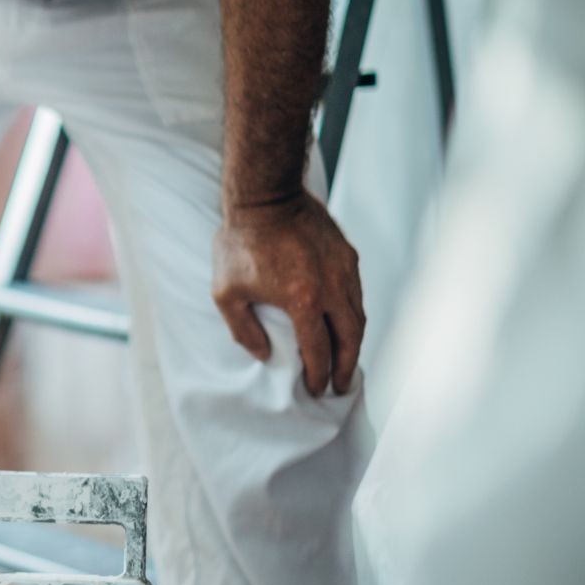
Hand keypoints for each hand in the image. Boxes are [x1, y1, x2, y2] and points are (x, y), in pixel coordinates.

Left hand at [212, 192, 364, 395]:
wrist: (266, 196)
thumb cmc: (240, 243)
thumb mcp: (226, 292)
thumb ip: (243, 329)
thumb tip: (264, 355)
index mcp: (303, 301)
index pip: (318, 350)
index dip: (319, 374)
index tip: (318, 388)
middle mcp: (332, 289)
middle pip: (350, 338)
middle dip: (346, 366)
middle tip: (341, 385)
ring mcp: (344, 270)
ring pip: (358, 315)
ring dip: (354, 342)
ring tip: (347, 360)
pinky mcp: (347, 254)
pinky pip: (356, 293)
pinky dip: (354, 314)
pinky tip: (345, 322)